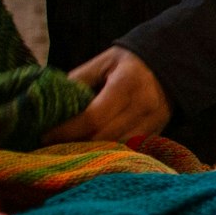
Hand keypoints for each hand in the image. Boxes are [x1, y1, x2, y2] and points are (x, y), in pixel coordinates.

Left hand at [44, 46, 171, 144]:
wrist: (170, 64)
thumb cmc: (130, 62)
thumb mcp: (102, 62)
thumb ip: (77, 80)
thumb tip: (49, 102)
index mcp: (126, 85)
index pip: (93, 118)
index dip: (67, 130)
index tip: (45, 135)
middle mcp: (143, 107)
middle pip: (103, 138)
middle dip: (74, 144)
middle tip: (51, 146)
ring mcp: (153, 123)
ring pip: (116, 149)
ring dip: (91, 152)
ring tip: (69, 150)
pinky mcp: (157, 133)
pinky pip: (128, 150)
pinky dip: (108, 152)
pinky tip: (92, 150)